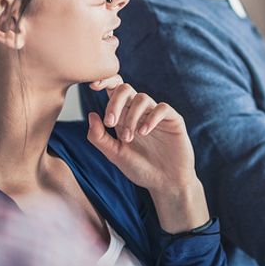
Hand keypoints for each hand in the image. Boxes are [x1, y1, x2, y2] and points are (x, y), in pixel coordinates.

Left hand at [86, 75, 208, 231]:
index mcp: (123, 117)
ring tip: (129, 137)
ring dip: (131, 116)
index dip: (105, 81)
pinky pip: (162, 108)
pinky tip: (144, 132)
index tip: (92, 86)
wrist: (166, 183)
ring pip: (142, 98)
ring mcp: (156, 115)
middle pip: (126, 89)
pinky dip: (151, 118)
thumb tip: (91, 114)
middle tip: (110, 123)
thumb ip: (99, 137)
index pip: (114, 90)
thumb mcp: (115, 155)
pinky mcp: (173, 120)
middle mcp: (140, 112)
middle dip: (115, 103)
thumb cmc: (141, 169)